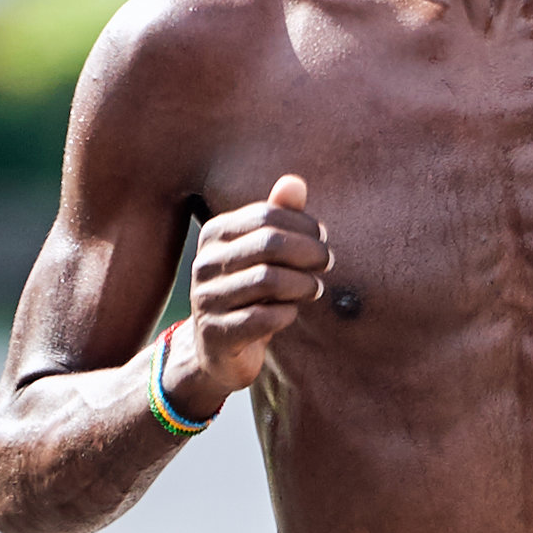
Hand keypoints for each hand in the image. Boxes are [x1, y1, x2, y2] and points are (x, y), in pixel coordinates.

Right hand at [186, 173, 331, 394]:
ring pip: (269, 280)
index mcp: (214, 235)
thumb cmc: (248, 293)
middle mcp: (205, 264)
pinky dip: (287, 314)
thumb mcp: (261, 254)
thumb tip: (295, 182)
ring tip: (314, 289)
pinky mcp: (217, 334)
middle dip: (309, 252)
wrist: (217, 350)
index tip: (322, 238)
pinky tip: (290, 313)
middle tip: (327, 264)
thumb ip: (278, 218)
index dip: (303, 225)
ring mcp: (207, 300)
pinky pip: (263, 318)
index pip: (266, 215)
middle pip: (270, 244)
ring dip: (303, 285)